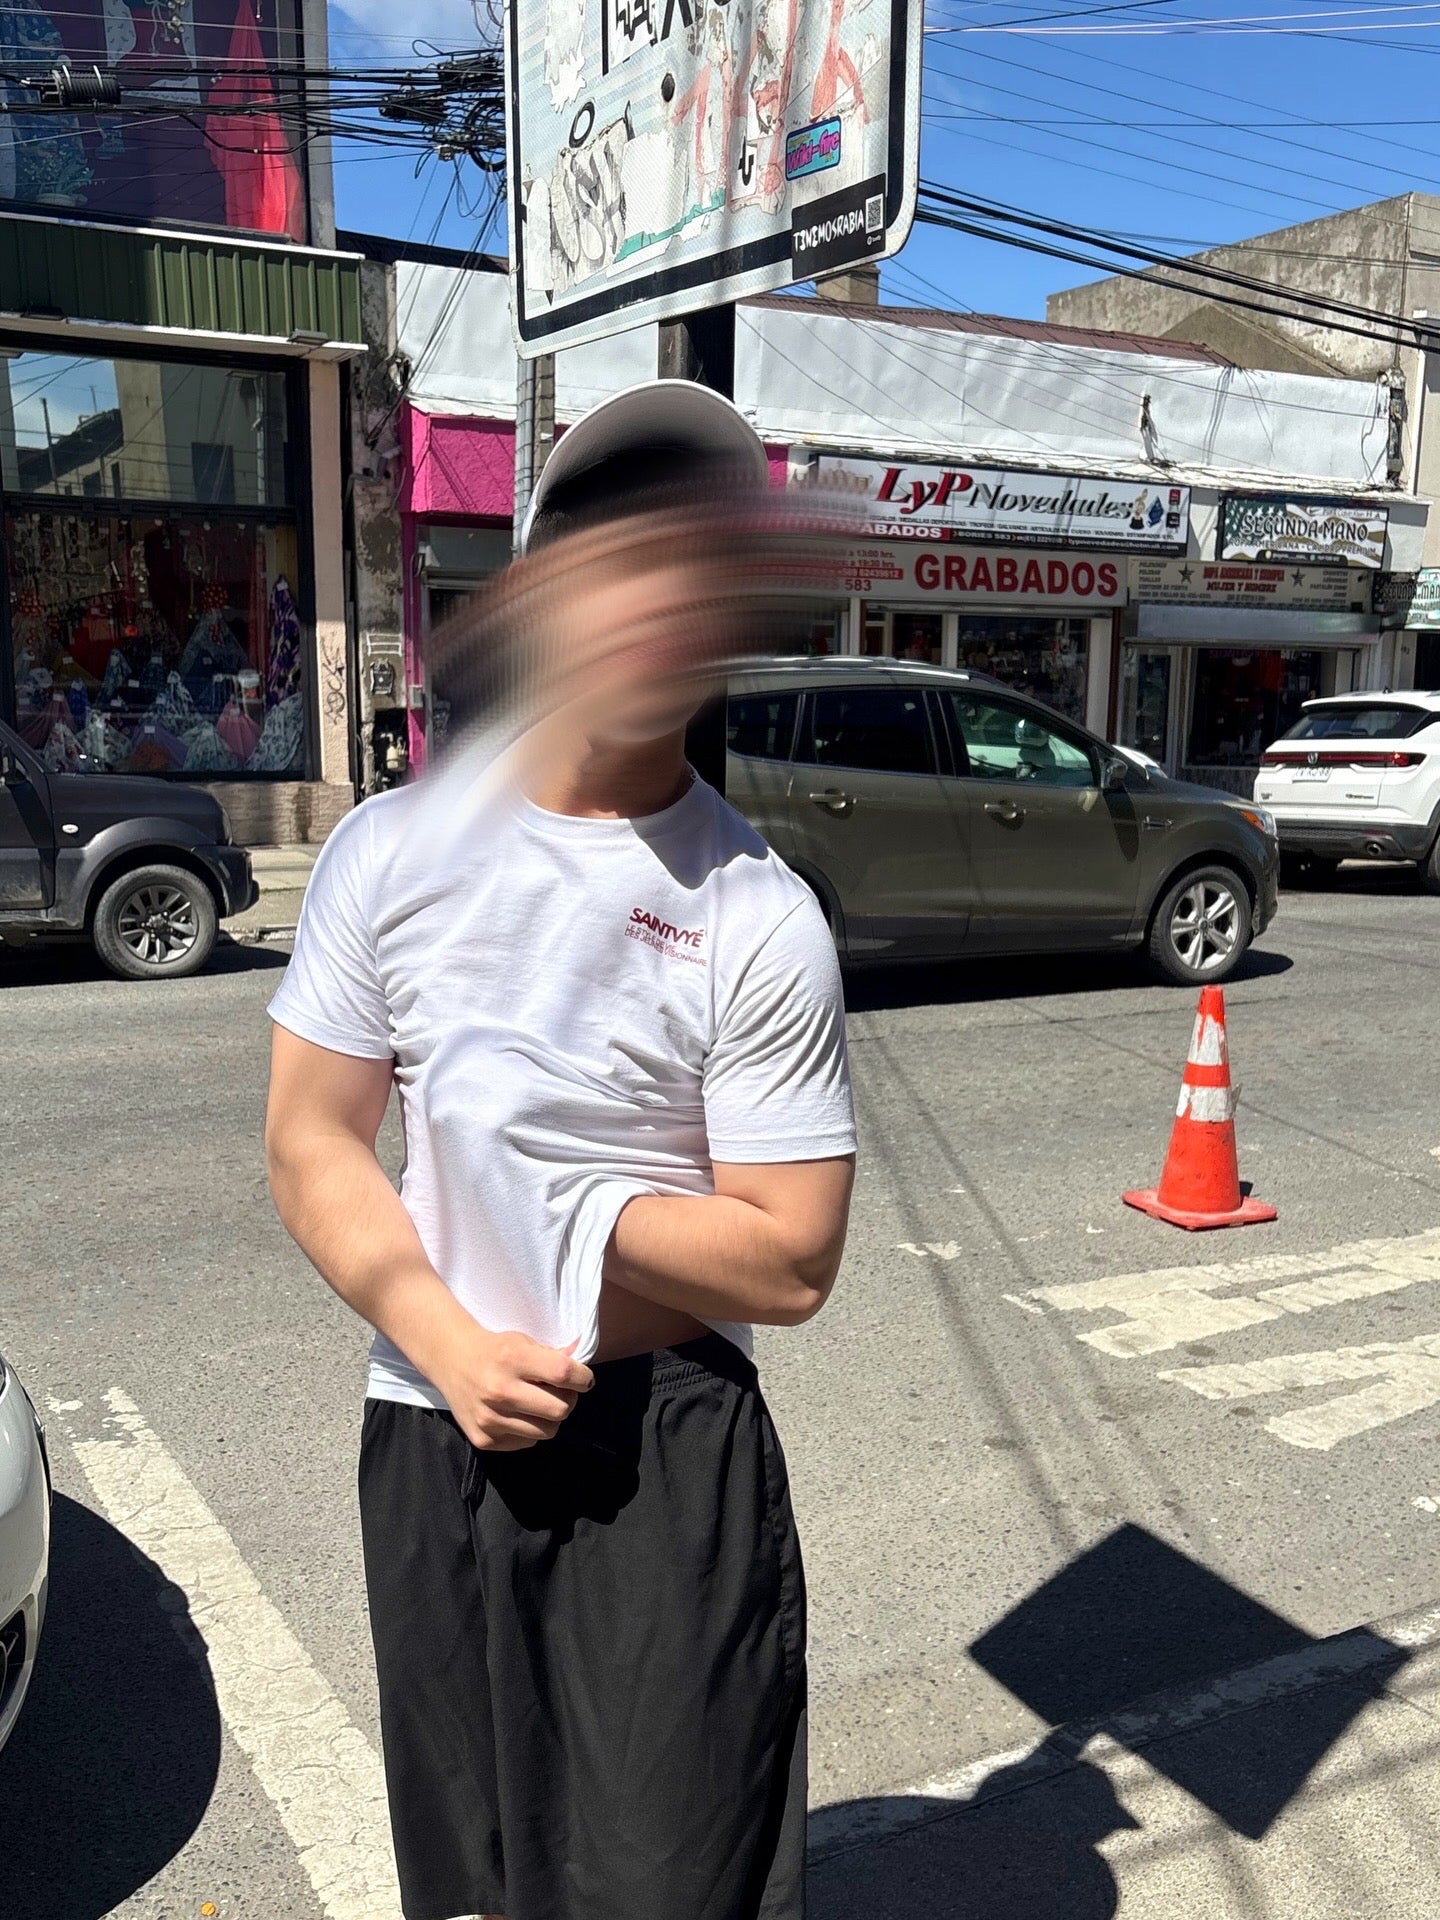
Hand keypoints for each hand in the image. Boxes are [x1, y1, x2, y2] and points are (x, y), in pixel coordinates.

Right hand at [435, 1325, 593, 1451]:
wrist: (450, 1360)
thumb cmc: (495, 1349)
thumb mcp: (524, 1341)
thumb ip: (555, 1356)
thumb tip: (583, 1369)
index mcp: (513, 1358)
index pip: (563, 1374)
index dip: (583, 1378)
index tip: (584, 1379)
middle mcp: (500, 1390)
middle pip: (560, 1409)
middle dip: (569, 1400)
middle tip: (561, 1392)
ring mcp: (490, 1418)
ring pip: (547, 1431)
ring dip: (550, 1418)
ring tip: (540, 1404)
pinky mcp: (483, 1438)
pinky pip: (526, 1442)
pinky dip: (530, 1429)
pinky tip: (519, 1414)